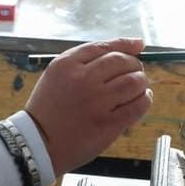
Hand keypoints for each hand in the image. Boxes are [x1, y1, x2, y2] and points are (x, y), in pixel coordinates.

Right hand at [25, 38, 151, 175]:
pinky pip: (137, 105)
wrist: (40, 140)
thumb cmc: (49, 106)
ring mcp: (97, 101)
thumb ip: (85, 60)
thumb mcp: (57, 74)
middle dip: (134, 64)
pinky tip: (140, 99)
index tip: (138, 45)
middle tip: (135, 71)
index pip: (104, 47)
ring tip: (138, 86)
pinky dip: (144, 99)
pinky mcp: (108, 123)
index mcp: (67, 64)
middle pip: (121, 61)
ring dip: (141, 82)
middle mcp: (82, 78)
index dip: (125, 45)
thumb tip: (127, 46)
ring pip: (134, 81)